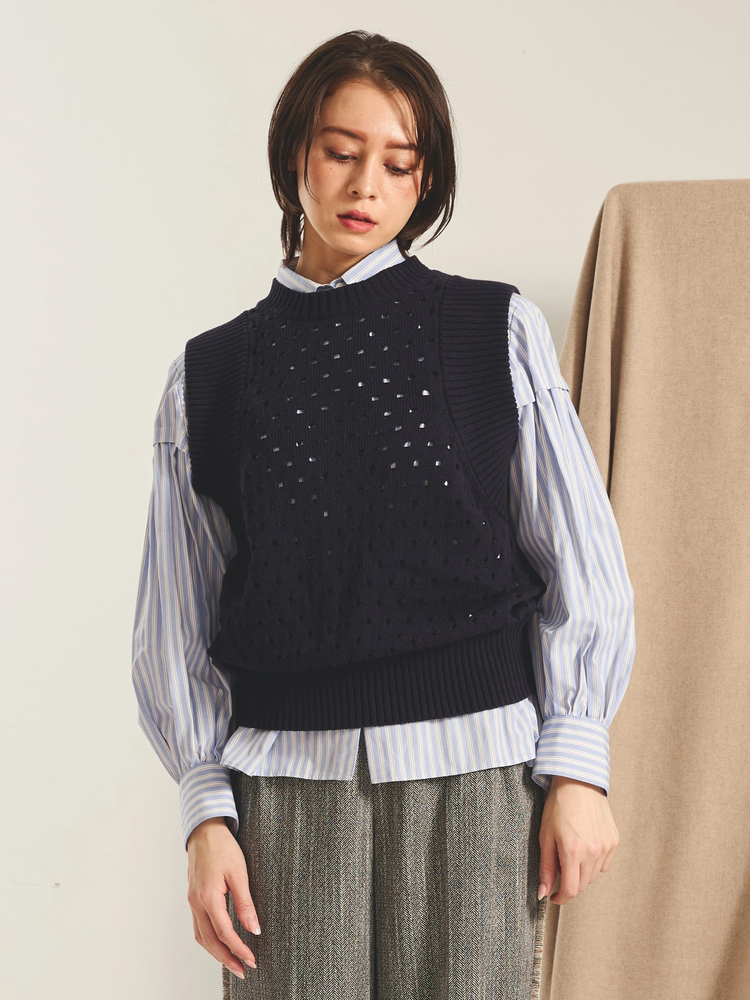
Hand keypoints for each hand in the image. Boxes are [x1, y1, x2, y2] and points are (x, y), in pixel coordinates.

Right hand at [186, 817, 261, 978]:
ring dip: (216, 953)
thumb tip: (254, 928)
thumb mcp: (239, 872)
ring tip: (233, 962)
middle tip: (244, 970)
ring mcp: (192, 901)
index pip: (224, 932)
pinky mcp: (193, 898)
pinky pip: (199, 926)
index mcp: (208, 896)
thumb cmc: (222, 847)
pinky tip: (220, 943)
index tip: (252, 960)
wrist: (204, 830)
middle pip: (210, 941)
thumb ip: (245, 902)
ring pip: (201, 936)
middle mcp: (196, 902)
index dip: (239, 949)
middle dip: (227, 958)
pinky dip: (209, 940)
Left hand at [537, 776, 619, 905]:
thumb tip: (543, 892)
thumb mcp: (545, 836)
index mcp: (573, 851)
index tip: (554, 897)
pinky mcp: (614, 841)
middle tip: (560, 865)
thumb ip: (546, 867)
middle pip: (582, 885)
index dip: (561, 898)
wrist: (578, 782)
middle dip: (569, 882)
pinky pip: (605, 863)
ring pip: (594, 876)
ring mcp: (606, 846)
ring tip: (572, 851)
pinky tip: (586, 846)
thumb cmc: (558, 806)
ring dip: (582, 872)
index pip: (571, 890)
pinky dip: (595, 862)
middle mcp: (593, 852)